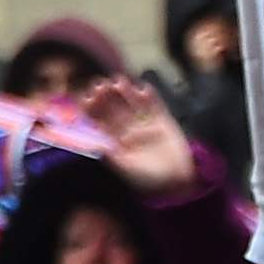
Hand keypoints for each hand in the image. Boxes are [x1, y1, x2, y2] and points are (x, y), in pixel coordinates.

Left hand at [91, 74, 199, 197]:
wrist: (176, 181)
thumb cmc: (147, 179)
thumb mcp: (127, 169)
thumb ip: (113, 156)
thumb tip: (95, 146)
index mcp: (115, 138)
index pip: (101, 119)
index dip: (93, 108)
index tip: (86, 98)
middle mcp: (127, 127)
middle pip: (114, 107)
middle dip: (106, 96)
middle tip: (100, 85)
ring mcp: (144, 122)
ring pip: (132, 103)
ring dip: (126, 91)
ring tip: (119, 81)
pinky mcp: (163, 120)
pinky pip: (155, 106)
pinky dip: (150, 97)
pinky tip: (144, 88)